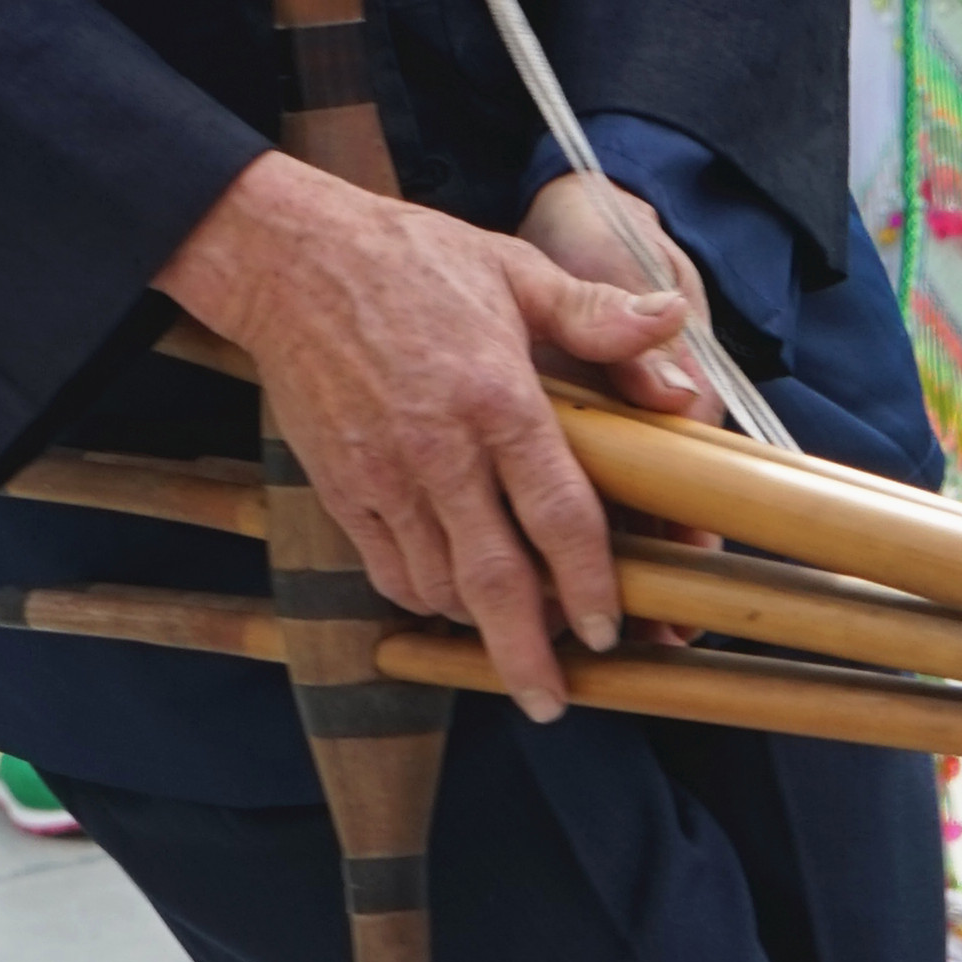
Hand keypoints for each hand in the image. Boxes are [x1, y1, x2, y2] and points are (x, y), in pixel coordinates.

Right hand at [158, 152, 710, 719]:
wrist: (289, 261)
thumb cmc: (411, 260)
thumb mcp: (513, 269)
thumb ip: (595, 314)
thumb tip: (673, 325)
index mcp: (498, 399)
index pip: (557, 515)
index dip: (588, 584)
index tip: (608, 631)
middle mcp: (440, 450)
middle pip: (493, 580)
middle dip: (527, 653)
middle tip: (552, 702)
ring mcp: (383, 475)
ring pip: (437, 586)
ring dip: (478, 625)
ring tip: (513, 644)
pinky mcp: (340, 487)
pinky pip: (386, 568)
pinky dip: (421, 598)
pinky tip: (450, 601)